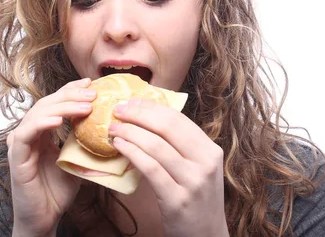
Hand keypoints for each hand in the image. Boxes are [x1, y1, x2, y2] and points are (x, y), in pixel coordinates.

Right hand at [6, 78, 94, 235]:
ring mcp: (20, 144)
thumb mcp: (78, 162)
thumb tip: (112, 130)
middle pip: (47, 103)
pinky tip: (58, 120)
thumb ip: (85, 144)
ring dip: (62, 106)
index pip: (55, 103)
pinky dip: (41, 123)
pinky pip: (25, 134)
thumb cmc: (58, 192)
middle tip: (92, 93)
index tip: (91, 84)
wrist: (44, 219)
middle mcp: (29, 134)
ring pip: (38, 114)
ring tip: (84, 105)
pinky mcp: (16, 157)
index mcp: (42, 132)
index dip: (71, 90)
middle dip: (70, 95)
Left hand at [109, 98, 228, 236]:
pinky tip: (119, 146)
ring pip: (156, 145)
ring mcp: (193, 181)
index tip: (131, 102)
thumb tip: (148, 117)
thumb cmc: (195, 199)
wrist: (206, 236)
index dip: (151, 107)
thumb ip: (181, 146)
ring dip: (130, 132)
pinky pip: (150, 168)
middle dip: (138, 114)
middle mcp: (205, 162)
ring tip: (113, 128)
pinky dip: (132, 152)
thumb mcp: (198, 168)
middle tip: (117, 110)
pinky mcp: (176, 199)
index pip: (178, 118)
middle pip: (167, 127)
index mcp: (210, 150)